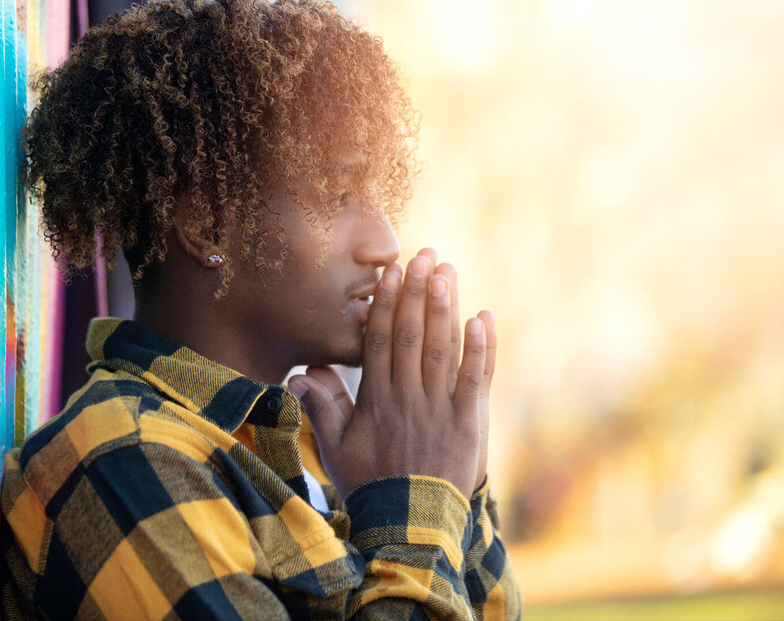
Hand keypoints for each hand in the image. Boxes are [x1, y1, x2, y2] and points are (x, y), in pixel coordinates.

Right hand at [289, 253, 494, 499]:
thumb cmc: (370, 486)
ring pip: (440, 349)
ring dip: (444, 308)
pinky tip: (482, 317)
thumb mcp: (336, 449)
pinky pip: (475, 379)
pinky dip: (480, 348)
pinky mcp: (468, 423)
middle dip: (418, 292)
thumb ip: (322, 409)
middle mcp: (407, 398)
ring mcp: (439, 409)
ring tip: (446, 272)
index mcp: (376, 400)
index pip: (379, 341)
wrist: (408, 526)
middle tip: (424, 255)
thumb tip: (301, 376)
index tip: (391, 272)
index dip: (386, 304)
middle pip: (411, 335)